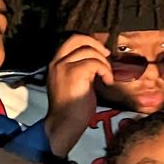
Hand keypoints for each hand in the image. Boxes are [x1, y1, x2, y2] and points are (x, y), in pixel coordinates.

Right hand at [44, 34, 110, 156]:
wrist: (64, 124)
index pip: (71, 40)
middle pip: (77, 38)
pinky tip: (107, 82)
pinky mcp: (74, 73)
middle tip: (107, 57)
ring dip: (104, 63)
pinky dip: (105, 71)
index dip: (89, 42)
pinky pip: (95, 63)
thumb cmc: (71, 109)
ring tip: (106, 77)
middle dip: (96, 45)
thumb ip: (80, 68)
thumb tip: (97, 60)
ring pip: (89, 51)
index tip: (101, 53)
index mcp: (56, 63)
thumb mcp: (74, 82)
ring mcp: (64, 66)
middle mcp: (57, 62)